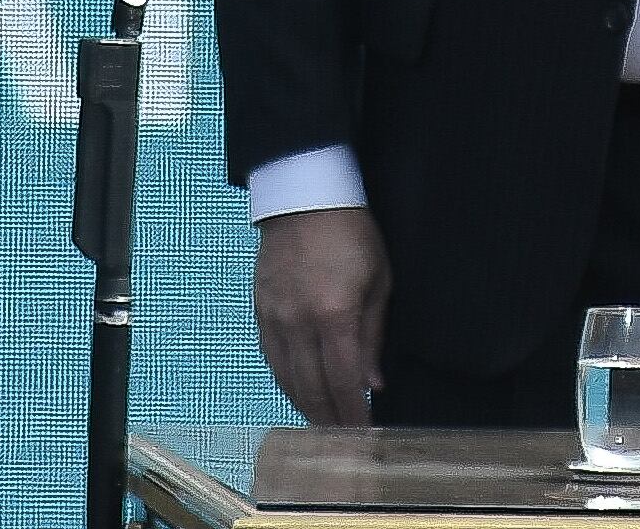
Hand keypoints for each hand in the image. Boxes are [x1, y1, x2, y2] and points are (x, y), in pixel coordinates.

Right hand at [254, 206, 389, 425]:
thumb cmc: (351, 234)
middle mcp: (299, 322)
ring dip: (306, 407)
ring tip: (323, 427)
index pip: (344, 381)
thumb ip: (373, 336)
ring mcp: (275, 318)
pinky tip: (298, 394)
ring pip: (288, 379)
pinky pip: (271, 358)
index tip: (364, 436)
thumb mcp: (379, 282)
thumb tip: (373, 383)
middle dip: (330, 420)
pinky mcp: (261, 310)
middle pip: (313, 388)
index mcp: (334, 315)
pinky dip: (285, 382)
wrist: (304, 197)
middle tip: (344, 443)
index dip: (354, 414)